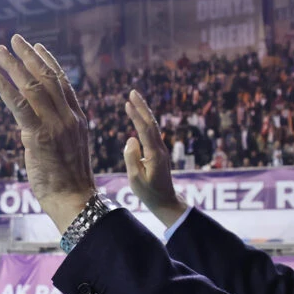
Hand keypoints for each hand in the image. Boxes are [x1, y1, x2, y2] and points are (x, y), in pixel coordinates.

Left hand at [0, 36, 97, 232]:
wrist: (74, 200)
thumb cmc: (68, 181)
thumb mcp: (66, 149)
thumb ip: (53, 131)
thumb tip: (31, 124)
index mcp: (77, 118)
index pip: (63, 83)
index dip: (48, 62)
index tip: (37, 47)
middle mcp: (68, 117)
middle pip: (47, 78)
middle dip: (29, 56)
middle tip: (15, 39)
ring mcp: (55, 125)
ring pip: (32, 86)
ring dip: (13, 65)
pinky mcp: (39, 136)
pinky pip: (18, 105)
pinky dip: (3, 87)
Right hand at [123, 89, 186, 227]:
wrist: (165, 201)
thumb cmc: (149, 193)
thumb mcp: (136, 179)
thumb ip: (132, 158)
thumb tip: (131, 139)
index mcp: (154, 155)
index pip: (145, 130)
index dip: (136, 116)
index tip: (127, 103)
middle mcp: (160, 149)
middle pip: (151, 123)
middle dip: (142, 107)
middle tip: (133, 92)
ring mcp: (160, 150)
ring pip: (152, 126)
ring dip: (143, 112)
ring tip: (134, 100)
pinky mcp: (158, 152)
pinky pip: (151, 133)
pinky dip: (144, 122)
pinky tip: (139, 117)